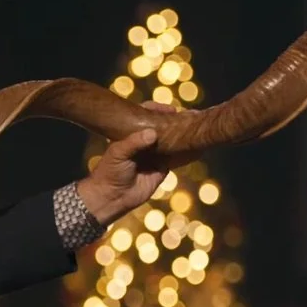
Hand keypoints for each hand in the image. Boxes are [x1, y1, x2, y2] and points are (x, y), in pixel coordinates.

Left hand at [76, 102, 199, 225]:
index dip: (156, 109)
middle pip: (161, 126)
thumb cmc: (110, 172)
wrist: (112, 197)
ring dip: (181, 134)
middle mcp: (143, 142)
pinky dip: (185, 151)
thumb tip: (153, 133)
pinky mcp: (162, 167)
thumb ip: (135, 142)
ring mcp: (154, 154)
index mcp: (130, 133)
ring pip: (170, 140)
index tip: (169, 109)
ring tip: (194, 124)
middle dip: (173, 120)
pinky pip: (176, 157)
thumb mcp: (118, 153)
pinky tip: (196, 144)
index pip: (145, 115)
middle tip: (187, 114)